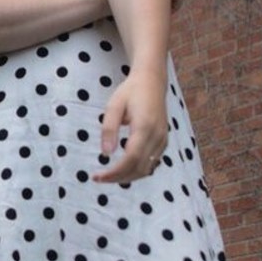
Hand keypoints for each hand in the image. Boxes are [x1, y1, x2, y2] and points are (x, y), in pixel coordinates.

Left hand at [93, 67, 168, 183]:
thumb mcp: (114, 106)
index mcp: (144, 126)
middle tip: (99, 178)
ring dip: (127, 177)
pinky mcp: (164, 141)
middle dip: (118, 178)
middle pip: (139, 168)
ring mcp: (163, 140)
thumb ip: (109, 129)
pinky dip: (136, 170)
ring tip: (108, 176)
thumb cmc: (130, 92)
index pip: (130, 158)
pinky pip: (151, 163)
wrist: (152, 81)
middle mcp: (157, 136)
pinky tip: (122, 169)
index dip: (114, 172)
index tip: (97, 176)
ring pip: (146, 169)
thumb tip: (105, 153)